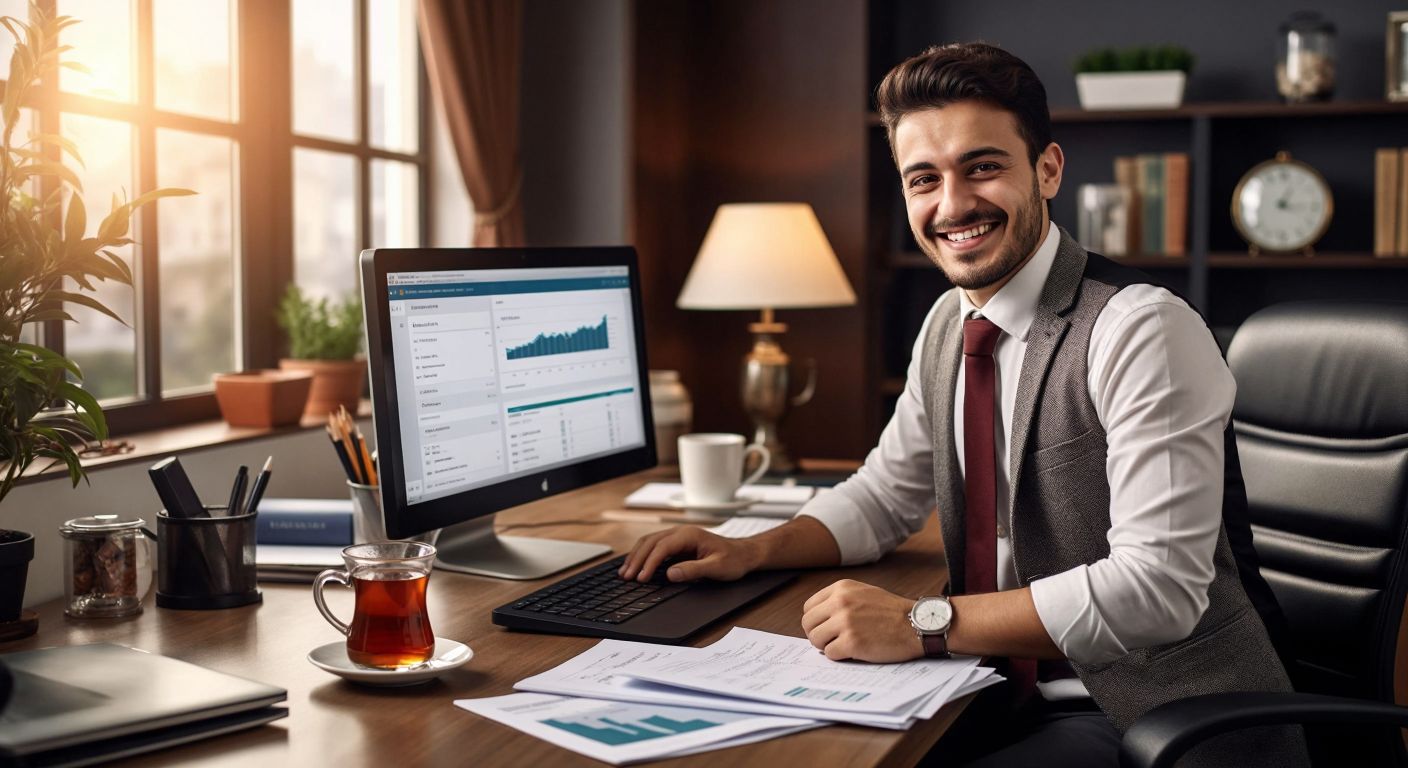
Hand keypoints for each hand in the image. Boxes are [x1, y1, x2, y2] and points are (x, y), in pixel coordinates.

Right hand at [618, 526, 760, 582]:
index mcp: (689, 535)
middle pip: (651, 543)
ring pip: (649, 542)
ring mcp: (678, 537)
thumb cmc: (733, 560)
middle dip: (637, 560)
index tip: (642, 578)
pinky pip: (654, 547)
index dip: (649, 563)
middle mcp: (681, 532)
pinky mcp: (677, 544)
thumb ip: (693, 570)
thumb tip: (670, 574)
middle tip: (627, 577)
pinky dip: (642, 556)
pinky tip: (636, 565)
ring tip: (625, 572)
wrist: (744, 554)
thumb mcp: (716, 568)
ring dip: (636, 556)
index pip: (662, 547)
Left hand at [801, 579, 922, 661]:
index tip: (825, 628)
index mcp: (841, 588)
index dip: (816, 621)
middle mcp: (840, 602)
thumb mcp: (864, 592)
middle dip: (817, 634)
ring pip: (815, 639)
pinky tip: (854, 652)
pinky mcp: (852, 642)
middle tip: (831, 640)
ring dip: (827, 646)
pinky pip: (830, 653)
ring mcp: (845, 622)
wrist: (917, 624)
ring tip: (843, 646)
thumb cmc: (893, 611)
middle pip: (808, 624)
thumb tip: (818, 617)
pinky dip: (839, 656)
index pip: (809, 607)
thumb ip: (840, 599)